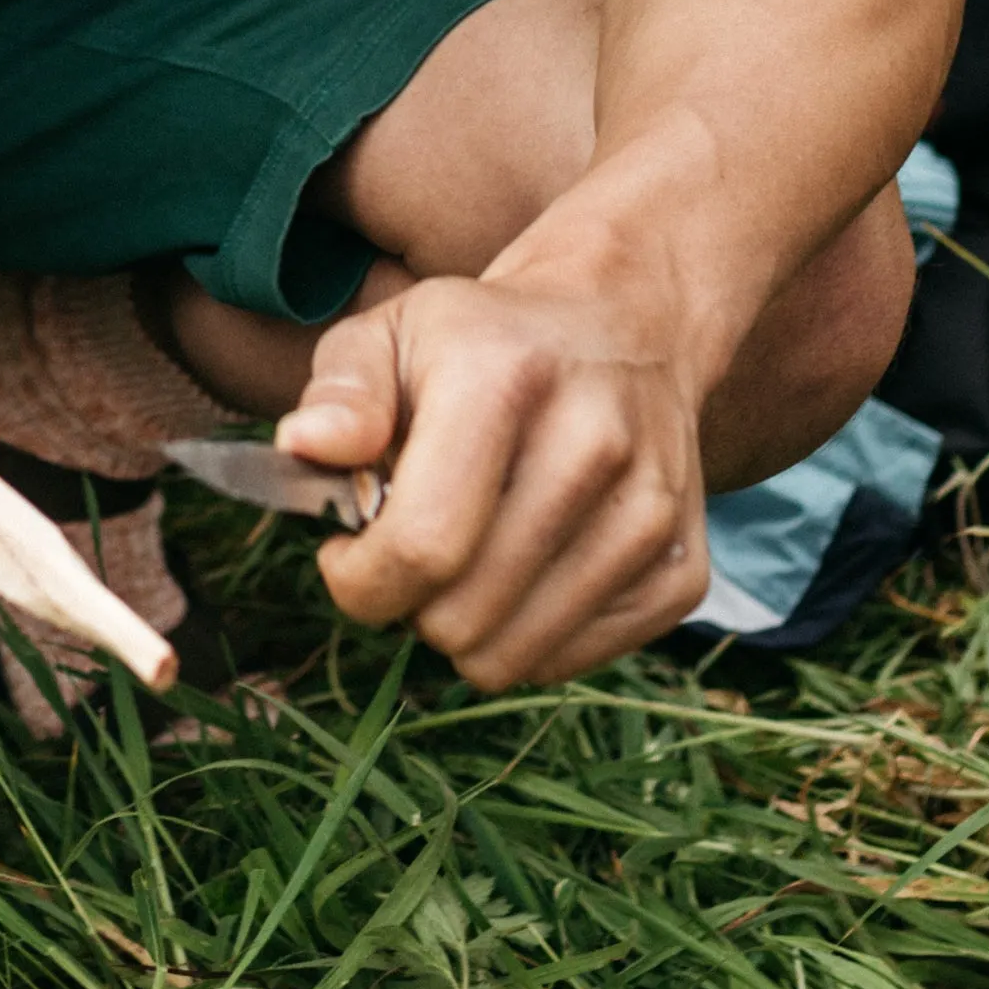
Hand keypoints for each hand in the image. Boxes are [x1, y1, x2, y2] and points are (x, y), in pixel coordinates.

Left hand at [276, 267, 709, 685]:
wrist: (624, 325)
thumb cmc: (482, 340)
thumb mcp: (393, 332)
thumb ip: (341, 393)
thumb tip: (304, 446)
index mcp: (504, 380)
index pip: (423, 546)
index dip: (359, 581)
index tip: (342, 556)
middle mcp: (593, 447)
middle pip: (463, 616)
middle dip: (406, 603)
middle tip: (409, 544)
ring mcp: (650, 513)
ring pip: (514, 657)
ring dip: (463, 626)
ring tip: (465, 552)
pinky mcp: (684, 570)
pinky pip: (568, 663)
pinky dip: (525, 637)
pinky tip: (520, 566)